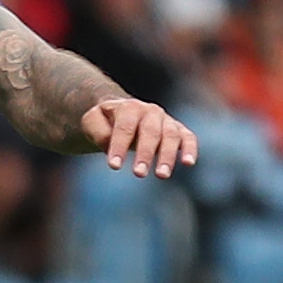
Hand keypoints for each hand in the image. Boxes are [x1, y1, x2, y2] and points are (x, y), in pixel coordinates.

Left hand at [79, 98, 198, 177]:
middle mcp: (150, 111)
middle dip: (145, 153)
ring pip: (171, 136)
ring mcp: (166, 120)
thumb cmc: (106, 122)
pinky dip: (190, 149)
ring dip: (167, 156)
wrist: (122, 114)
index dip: (119, 146)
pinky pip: (188, 137)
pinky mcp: (179, 131)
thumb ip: (96, 130)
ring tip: (161, 175)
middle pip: (150, 132)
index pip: (125, 127)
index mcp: (129, 107)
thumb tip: (109, 142)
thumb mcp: (92, 121)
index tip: (114, 166)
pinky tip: (188, 163)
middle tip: (138, 174)